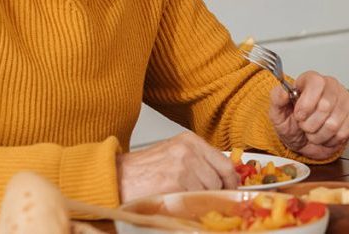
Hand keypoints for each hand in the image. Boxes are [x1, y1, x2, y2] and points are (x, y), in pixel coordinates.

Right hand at [116, 131, 238, 201]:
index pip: (225, 162)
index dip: (231, 180)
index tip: (232, 190)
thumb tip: (223, 179)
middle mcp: (189, 151)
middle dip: (215, 193)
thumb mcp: (175, 154)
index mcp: (191, 141)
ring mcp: (182, 167)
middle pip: (219, 179)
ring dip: (200, 200)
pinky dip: (189, 206)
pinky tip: (177, 203)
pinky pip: (193, 200)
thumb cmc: (143, 169)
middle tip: (209, 201)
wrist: (116, 177)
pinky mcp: (174, 183)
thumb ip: (199, 161)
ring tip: (184, 200)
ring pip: (207, 191)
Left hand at [269, 71, 348, 159]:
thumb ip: (276, 99)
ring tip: (314, 131)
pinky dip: (329, 140)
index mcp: (312, 80)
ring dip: (318, 135)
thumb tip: (283, 91)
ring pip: (333, 123)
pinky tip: (324, 134)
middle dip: (310, 124)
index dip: (306, 103)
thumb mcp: (278, 113)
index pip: (316, 83)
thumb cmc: (292, 124)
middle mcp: (331, 86)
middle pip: (325, 106)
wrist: (304, 141)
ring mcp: (345, 100)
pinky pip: (342, 133)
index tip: (299, 115)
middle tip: (305, 125)